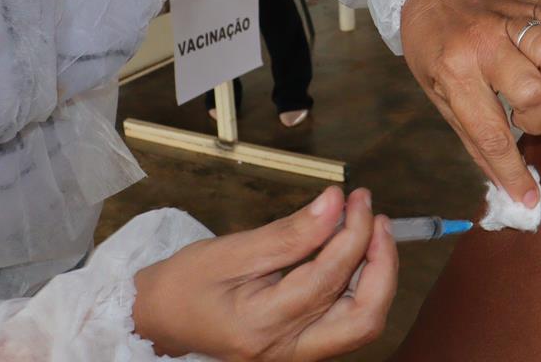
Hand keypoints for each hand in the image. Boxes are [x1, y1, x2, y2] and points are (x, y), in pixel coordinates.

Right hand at [132, 187, 396, 360]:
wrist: (158, 320)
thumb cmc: (186, 283)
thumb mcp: (231, 250)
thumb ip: (288, 232)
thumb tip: (335, 202)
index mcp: (263, 326)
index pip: (326, 277)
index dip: (350, 231)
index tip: (351, 196)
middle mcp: (287, 352)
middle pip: (363, 317)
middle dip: (381, 264)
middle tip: (377, 218)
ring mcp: (297, 357)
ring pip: (362, 324)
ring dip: (376, 276)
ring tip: (372, 230)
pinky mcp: (302, 351)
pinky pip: (347, 322)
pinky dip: (360, 286)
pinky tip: (355, 253)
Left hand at [400, 0, 540, 205]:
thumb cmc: (434, 51)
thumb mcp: (439, 98)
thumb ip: (477, 141)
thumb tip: (510, 188)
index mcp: (452, 71)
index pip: (490, 133)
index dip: (513, 172)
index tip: (530, 199)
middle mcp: (482, 43)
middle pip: (532, 92)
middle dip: (538, 118)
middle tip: (525, 116)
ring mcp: (509, 18)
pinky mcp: (532, 3)